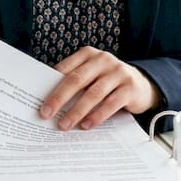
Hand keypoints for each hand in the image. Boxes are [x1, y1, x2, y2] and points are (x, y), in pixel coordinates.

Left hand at [38, 47, 159, 130]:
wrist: (142, 85)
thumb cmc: (107, 81)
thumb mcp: (91, 76)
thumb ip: (75, 82)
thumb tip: (49, 102)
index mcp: (88, 54)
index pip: (66, 69)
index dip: (51, 85)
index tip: (39, 101)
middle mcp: (103, 60)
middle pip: (77, 79)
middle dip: (59, 98)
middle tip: (46, 114)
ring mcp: (119, 72)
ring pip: (94, 93)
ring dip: (77, 111)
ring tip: (64, 124)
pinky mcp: (131, 87)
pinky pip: (111, 103)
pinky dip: (97, 116)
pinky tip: (86, 125)